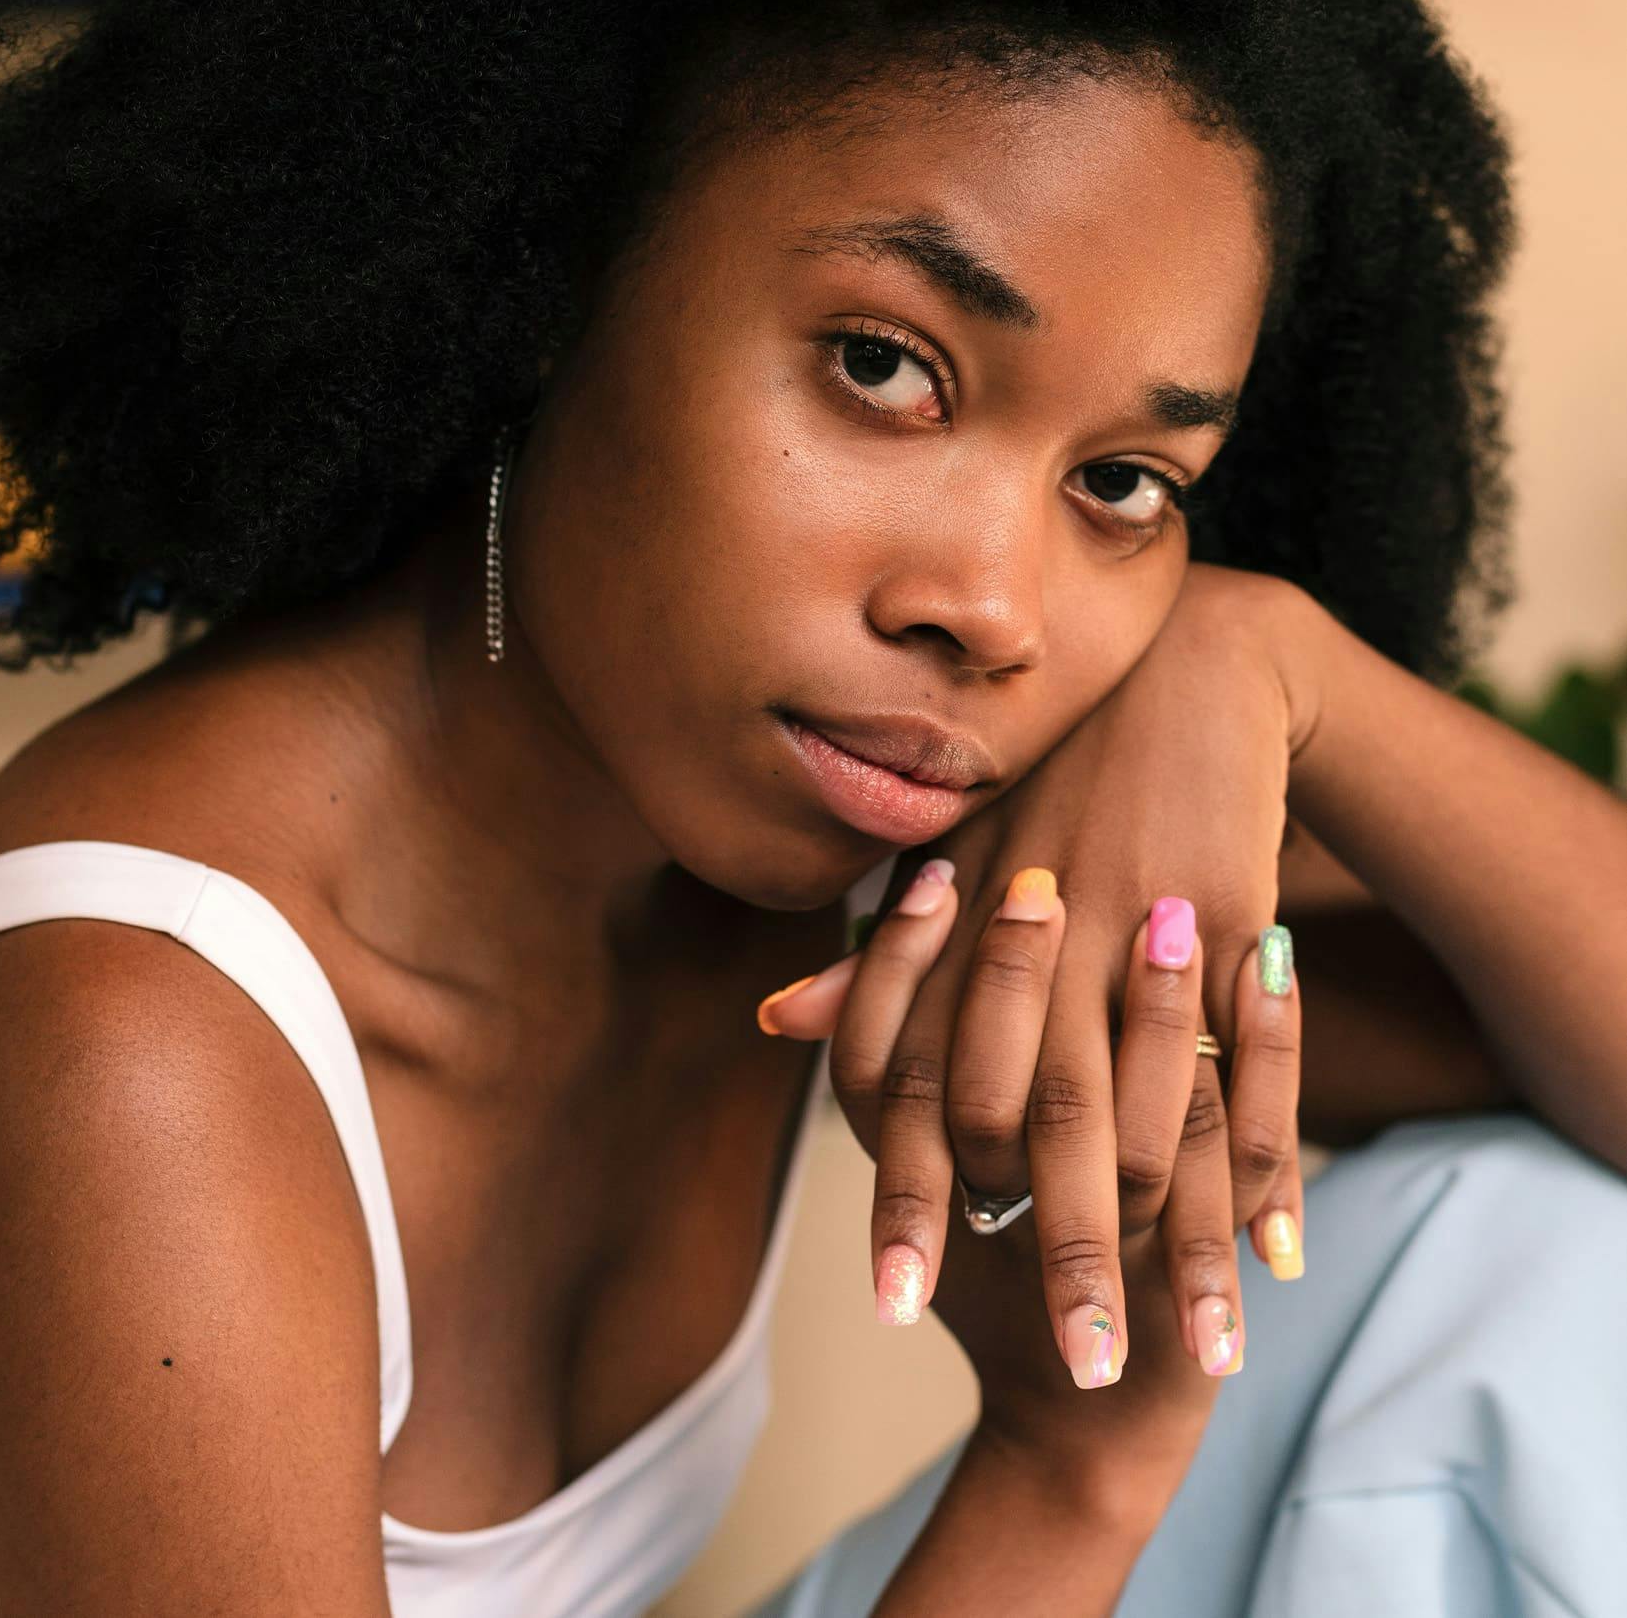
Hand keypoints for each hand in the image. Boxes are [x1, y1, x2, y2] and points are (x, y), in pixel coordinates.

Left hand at [757, 563, 1309, 1378]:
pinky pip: (1249, 1073)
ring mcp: (1145, 944)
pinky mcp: (1236, 932)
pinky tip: (1274, 1258)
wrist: (1181, 675)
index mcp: (966, 945)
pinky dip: (1263, 1169)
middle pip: (1041, 1129)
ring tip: (1190, 1359)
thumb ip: (876, 963)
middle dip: (1055, 1256)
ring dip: (1173, 1247)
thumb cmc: (1049, 780)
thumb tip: (770, 1023)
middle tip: (1070, 1371)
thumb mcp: (954, 862)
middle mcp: (1047, 955)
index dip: (911, 1204)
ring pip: (1149, 1123)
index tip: (897, 1310)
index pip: (923, 1097)